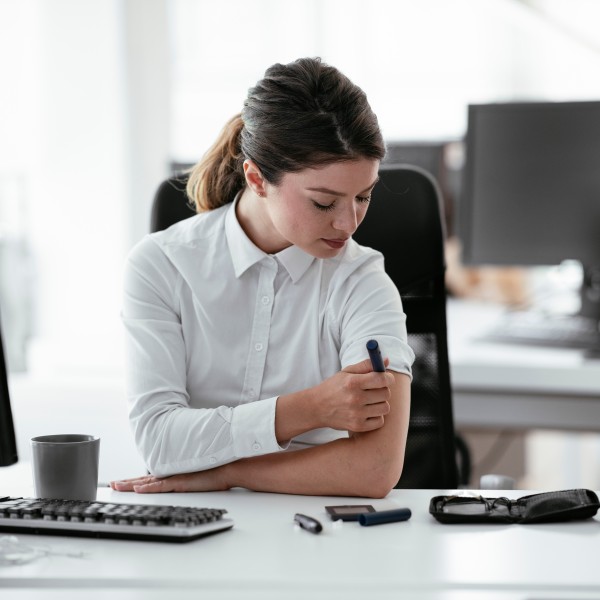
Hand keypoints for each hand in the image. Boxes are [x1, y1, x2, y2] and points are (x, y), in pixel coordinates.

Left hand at [110, 468, 229, 493]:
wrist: (228, 468)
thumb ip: (186, 479)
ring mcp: (175, 477)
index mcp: (174, 474)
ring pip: (148, 481)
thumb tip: (183, 482)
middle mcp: (171, 474)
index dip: (135, 480)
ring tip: (116, 485)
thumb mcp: (197, 478)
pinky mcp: (181, 482)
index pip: (150, 478)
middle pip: (144, 479)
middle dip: (126, 482)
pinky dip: (148, 487)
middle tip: (112, 484)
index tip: (122, 481)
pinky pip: (161, 486)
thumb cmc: (216, 473)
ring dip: (131, 483)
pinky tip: (137, 489)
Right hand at [314, 357, 394, 432]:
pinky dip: (376, 416)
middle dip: (383, 390)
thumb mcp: (346, 372)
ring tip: (370, 401)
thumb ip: (366, 365)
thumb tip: (386, 361)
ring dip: (380, 403)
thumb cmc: (334, 387)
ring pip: (385, 408)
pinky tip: (367, 411)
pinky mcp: (357, 426)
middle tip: (375, 389)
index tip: (387, 378)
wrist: (316, 407)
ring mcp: (356, 414)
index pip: (382, 379)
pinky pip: (380, 421)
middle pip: (386, 393)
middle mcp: (355, 398)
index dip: (388, 378)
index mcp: (352, 382)